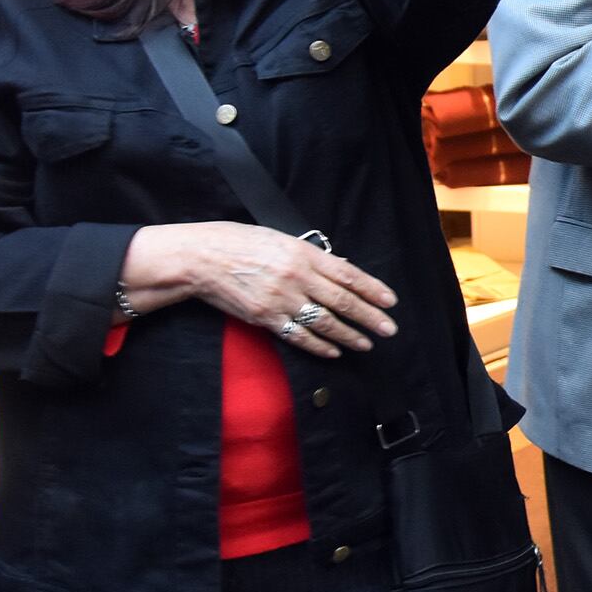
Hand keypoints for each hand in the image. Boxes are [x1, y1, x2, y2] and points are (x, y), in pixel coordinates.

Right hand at [121, 222, 399, 360]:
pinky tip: (333, 351)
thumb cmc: (241, 243)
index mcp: (303, 254)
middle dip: (369, 317)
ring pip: (324, 322)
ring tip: (366, 344)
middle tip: (388, 329)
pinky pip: (297, 335)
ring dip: (349, 335)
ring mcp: (280, 299)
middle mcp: (297, 277)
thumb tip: (341, 267)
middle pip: (342, 301)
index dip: (372, 289)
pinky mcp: (264, 317)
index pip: (347, 274)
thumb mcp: (281, 239)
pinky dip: (318, 346)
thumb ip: (311, 256)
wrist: (201, 258)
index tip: (390, 301)